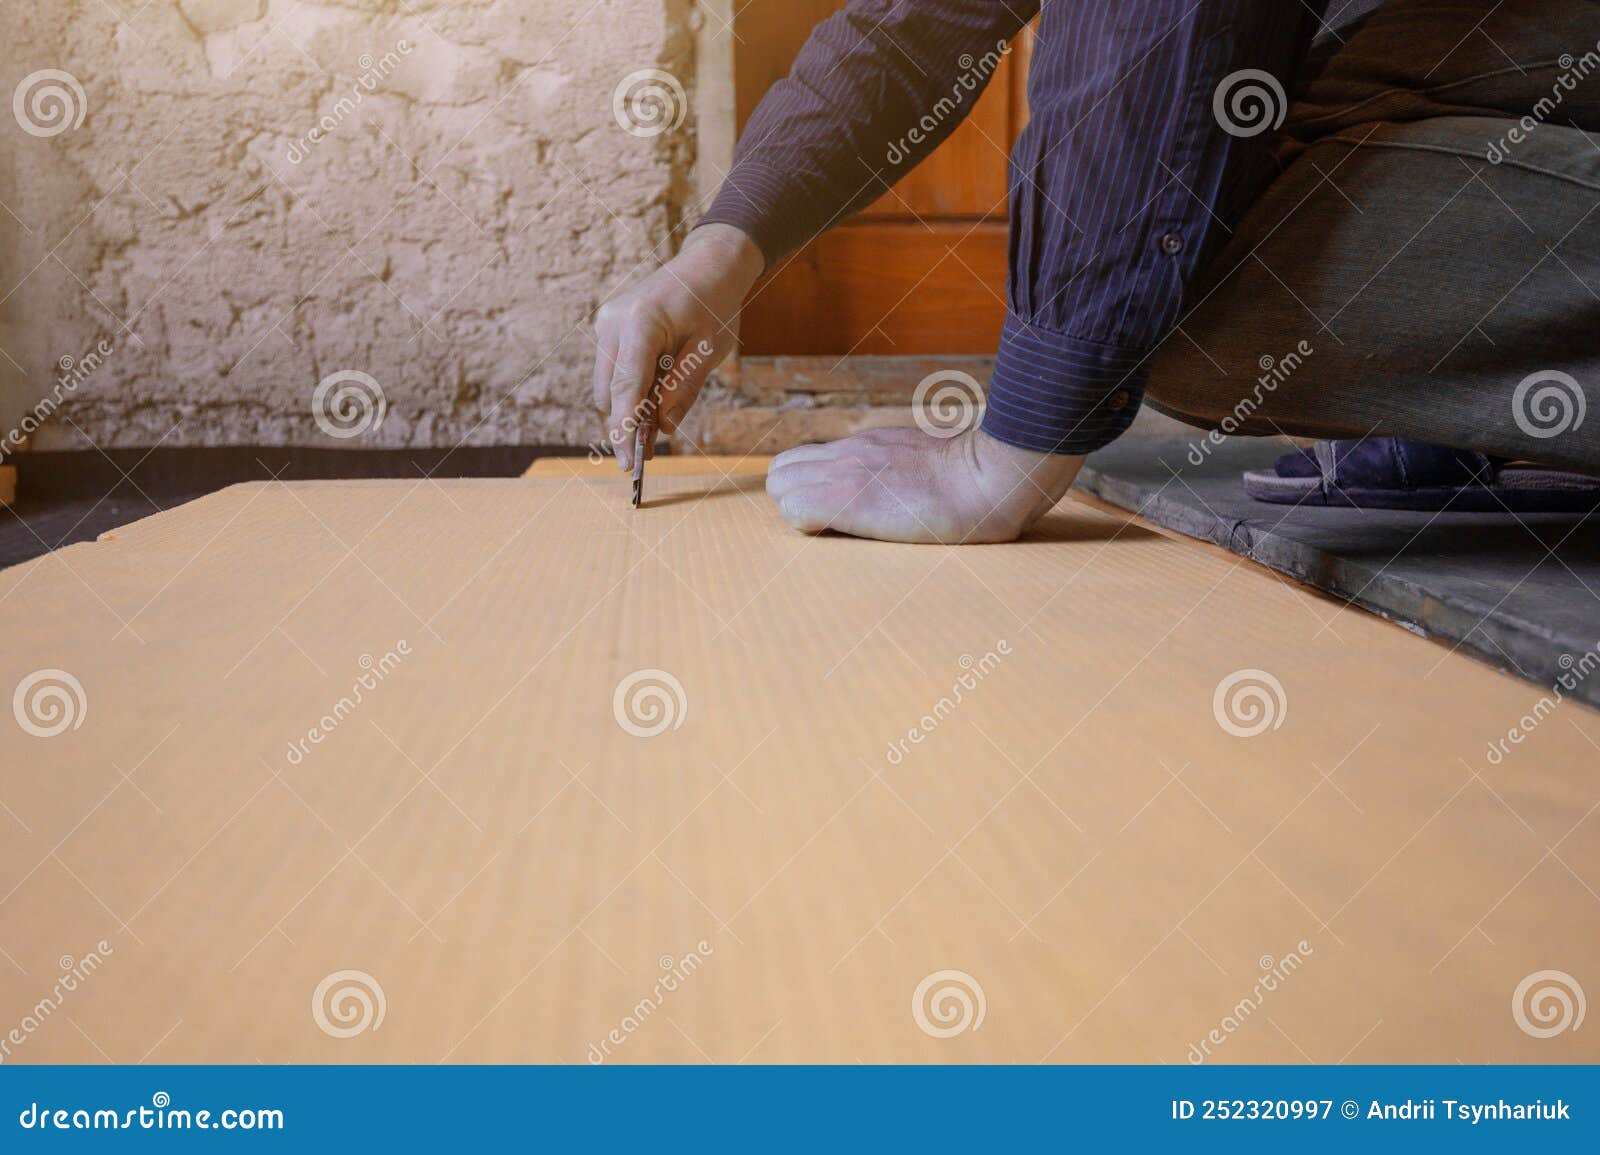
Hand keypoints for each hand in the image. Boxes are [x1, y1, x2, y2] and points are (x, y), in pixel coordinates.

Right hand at [593, 223, 765, 469]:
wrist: (706, 265)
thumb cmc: (714, 304)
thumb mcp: (710, 351)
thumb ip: (684, 389)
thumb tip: (663, 427)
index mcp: (640, 323)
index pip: (625, 388)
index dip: (625, 429)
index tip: (628, 463)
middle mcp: (613, 322)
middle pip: (608, 391)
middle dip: (626, 423)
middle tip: (649, 453)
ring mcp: (606, 323)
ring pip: (605, 384)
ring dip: (627, 406)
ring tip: (656, 424)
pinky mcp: (608, 327)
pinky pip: (612, 369)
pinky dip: (629, 388)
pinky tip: (653, 396)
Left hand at [766, 425, 1083, 542]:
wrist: (988, 477)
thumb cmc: (972, 482)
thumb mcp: (925, 461)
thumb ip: (900, 467)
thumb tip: (903, 487)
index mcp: (866, 446)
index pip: (802, 460)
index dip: (805, 489)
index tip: (829, 512)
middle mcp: (847, 454)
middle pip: (780, 473)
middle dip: (792, 500)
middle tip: (825, 525)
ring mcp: (845, 473)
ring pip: (781, 489)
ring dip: (797, 514)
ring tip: (833, 532)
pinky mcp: (847, 498)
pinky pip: (795, 510)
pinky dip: (806, 527)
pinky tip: (839, 535)